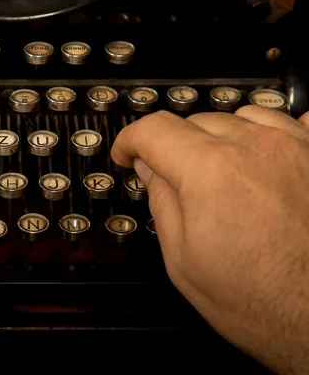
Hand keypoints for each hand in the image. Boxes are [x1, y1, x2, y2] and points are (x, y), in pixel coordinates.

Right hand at [111, 106, 308, 373]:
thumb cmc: (262, 301)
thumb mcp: (183, 260)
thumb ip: (162, 202)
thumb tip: (151, 171)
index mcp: (210, 172)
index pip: (154, 130)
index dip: (129, 140)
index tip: (127, 154)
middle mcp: (255, 148)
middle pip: (194, 121)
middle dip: (172, 145)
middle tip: (169, 175)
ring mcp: (296, 148)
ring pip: (239, 117)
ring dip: (218, 137)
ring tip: (216, 170)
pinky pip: (291, 122)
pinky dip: (268, 133)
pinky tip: (262, 155)